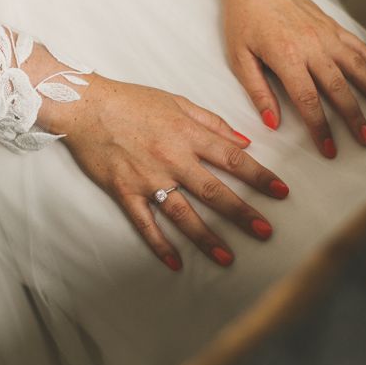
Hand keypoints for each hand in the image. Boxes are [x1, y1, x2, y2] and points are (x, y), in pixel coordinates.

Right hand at [41, 74, 288, 270]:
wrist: (85, 105)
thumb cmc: (132, 101)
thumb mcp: (177, 102)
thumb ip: (213, 123)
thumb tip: (244, 140)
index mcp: (188, 135)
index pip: (233, 158)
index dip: (259, 176)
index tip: (280, 191)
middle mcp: (173, 159)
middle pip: (214, 191)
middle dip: (243, 213)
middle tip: (265, 231)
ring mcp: (148, 179)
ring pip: (183, 214)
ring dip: (207, 237)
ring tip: (227, 258)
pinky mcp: (125, 192)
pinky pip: (145, 224)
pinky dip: (159, 245)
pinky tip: (175, 263)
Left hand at [215, 0, 365, 157]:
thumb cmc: (243, 21)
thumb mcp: (239, 59)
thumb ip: (257, 92)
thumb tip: (272, 124)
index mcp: (286, 57)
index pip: (308, 101)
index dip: (321, 128)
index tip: (330, 149)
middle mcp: (312, 46)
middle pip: (340, 89)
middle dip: (356, 117)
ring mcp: (327, 35)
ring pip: (359, 68)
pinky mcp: (334, 27)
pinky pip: (361, 48)